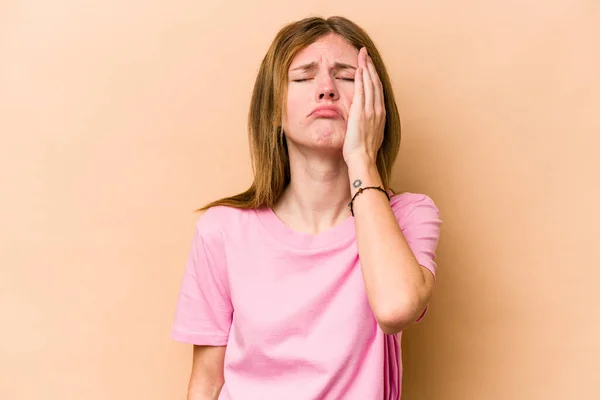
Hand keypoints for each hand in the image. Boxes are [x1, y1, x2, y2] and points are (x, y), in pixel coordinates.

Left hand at [342, 47, 385, 164]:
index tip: (369, 66)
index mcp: (380, 115)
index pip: (377, 91)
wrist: (362, 159)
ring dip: (367, 67)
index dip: (374, 77)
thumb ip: (368, 126)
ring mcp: (370, 110)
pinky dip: (362, 77)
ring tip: (363, 54)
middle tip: (366, 53)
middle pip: (376, 83)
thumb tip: (365, 123)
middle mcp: (378, 110)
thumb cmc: (363, 153)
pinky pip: (362, 90)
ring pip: (370, 83)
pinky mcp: (361, 111)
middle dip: (371, 66)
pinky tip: (360, 67)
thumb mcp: (369, 136)